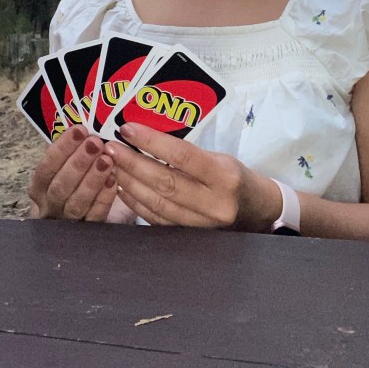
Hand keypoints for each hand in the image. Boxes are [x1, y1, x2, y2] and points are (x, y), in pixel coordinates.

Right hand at [28, 124, 118, 220]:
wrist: (90, 216)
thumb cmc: (77, 183)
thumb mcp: (69, 166)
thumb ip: (74, 151)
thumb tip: (88, 125)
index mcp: (40, 187)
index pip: (45, 168)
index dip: (62, 148)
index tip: (79, 130)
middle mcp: (49, 206)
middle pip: (59, 187)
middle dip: (78, 163)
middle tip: (95, 143)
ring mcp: (67, 223)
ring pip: (76, 204)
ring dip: (91, 180)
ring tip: (107, 160)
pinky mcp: (87, 234)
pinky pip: (95, 217)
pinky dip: (104, 198)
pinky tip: (114, 181)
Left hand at [104, 123, 280, 230]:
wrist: (257, 211)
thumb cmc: (235, 177)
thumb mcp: (220, 158)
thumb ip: (187, 153)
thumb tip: (145, 137)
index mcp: (224, 176)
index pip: (183, 156)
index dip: (152, 142)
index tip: (128, 129)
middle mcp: (214, 203)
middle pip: (166, 182)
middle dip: (133, 163)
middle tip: (111, 147)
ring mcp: (202, 225)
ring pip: (158, 203)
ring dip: (130, 183)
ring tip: (112, 164)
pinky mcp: (191, 237)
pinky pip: (157, 220)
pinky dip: (136, 203)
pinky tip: (122, 187)